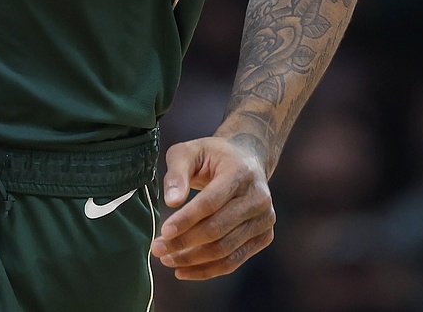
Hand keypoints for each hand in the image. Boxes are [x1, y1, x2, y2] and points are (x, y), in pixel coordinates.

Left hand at [149, 136, 274, 279]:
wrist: (247, 160)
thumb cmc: (211, 155)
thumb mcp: (189, 151)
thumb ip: (177, 173)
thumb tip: (171, 202)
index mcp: (240, 172)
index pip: (211, 203)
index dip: (186, 220)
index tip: (163, 232)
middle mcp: (258, 197)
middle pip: (217, 229)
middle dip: (184, 243)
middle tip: (157, 249)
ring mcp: (264, 219)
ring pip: (225, 250)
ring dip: (193, 260)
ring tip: (167, 260)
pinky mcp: (264, 236)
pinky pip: (234, 260)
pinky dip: (208, 270)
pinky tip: (184, 270)